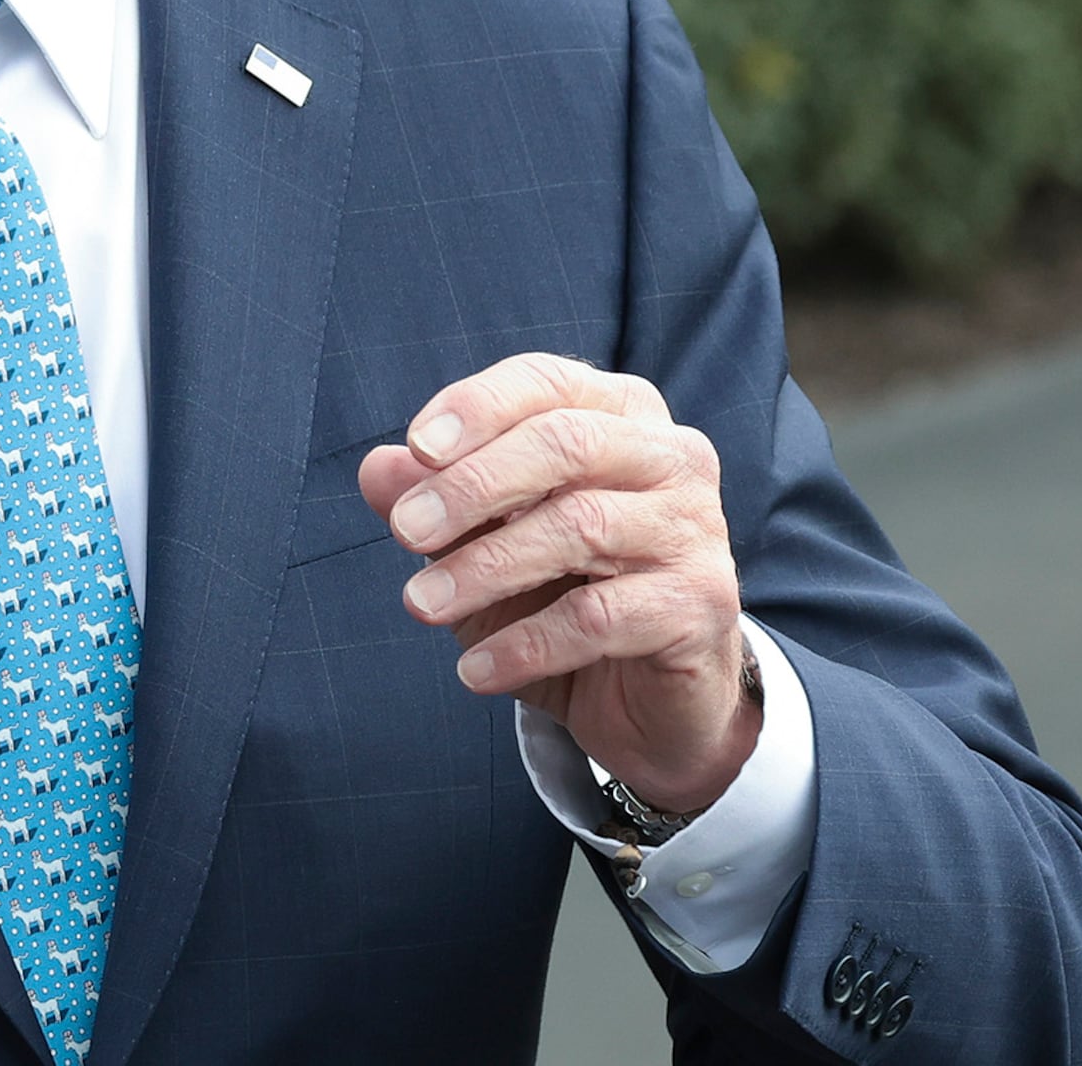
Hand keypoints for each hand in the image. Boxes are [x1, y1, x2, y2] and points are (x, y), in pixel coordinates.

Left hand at [361, 353, 757, 815]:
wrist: (650, 700)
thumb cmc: (563, 595)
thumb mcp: (484, 543)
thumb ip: (436, 499)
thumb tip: (377, 468)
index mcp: (621, 415)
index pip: (547, 382)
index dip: (479, 407)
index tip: (416, 448)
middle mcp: (671, 457)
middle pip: (567, 442)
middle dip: (474, 485)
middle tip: (406, 529)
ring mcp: (695, 529)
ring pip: (582, 527)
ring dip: (486, 567)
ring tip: (421, 603)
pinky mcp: (703, 605)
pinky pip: (601, 617)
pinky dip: (526, 644)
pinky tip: (475, 670)